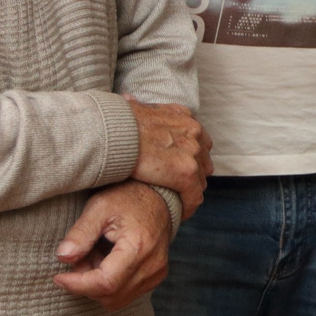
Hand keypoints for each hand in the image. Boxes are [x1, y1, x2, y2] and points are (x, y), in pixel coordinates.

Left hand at [52, 182, 172, 310]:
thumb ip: (81, 233)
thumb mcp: (99, 207)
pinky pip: (125, 294)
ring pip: (116, 299)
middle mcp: (152, 265)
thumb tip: (63, 258)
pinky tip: (106, 262)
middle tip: (79, 257)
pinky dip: (109, 284)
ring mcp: (156, 274)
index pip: (105, 283)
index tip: (59, 277)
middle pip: (110, 296)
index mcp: (139, 247)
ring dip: (97, 285)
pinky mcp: (155, 278)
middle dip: (86, 284)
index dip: (78, 285)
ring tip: (95, 256)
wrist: (158, 196)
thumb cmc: (128, 198)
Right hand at [128, 97, 210, 216]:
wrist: (112, 133)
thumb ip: (139, 108)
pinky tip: (179, 214)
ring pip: (200, 179)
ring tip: (177, 203)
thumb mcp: (133, 108)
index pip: (197, 140)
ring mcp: (192, 151)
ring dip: (190, 192)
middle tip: (179, 190)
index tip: (178, 169)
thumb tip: (129, 101)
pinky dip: (188, 206)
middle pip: (203, 160)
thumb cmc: (116, 123)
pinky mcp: (186, 172)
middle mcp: (193, 131)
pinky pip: (194, 195)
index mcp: (182, 116)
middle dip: (194, 175)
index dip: (190, 157)